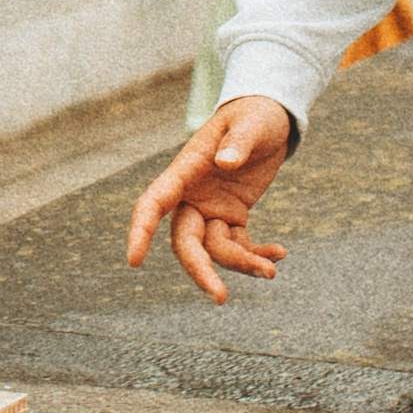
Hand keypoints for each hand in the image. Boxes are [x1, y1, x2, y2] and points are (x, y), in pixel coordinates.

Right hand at [125, 95, 294, 304]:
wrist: (269, 119)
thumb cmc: (254, 115)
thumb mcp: (251, 123)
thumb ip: (238, 142)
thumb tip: (225, 162)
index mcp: (185, 170)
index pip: (154, 202)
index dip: (140, 231)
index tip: (133, 261)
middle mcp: (192, 195)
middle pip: (185, 241)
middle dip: (201, 270)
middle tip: (221, 297)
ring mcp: (211, 209)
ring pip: (215, 250)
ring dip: (240, 264)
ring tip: (271, 269)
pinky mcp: (232, 216)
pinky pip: (239, 245)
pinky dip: (257, 254)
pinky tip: (279, 253)